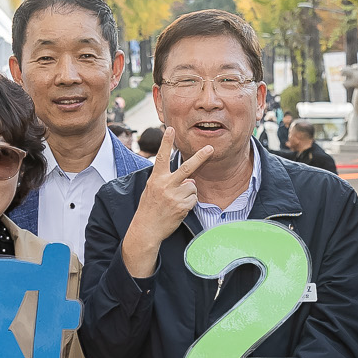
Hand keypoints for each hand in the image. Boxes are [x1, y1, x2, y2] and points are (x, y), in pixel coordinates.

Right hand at [120, 143, 213, 278]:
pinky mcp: (182, 207)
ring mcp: (175, 196)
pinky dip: (189, 204)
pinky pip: (194, 199)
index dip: (166, 142)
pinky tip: (178, 209)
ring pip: (192, 187)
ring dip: (188, 194)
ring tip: (175, 202)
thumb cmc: (149, 208)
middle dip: (200, 157)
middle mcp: (165, 185)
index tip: (170, 129)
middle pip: (187, 168)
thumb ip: (169, 181)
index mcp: (156, 178)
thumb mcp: (152, 190)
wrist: (146, 229)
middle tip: (210, 148)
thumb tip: (190, 180)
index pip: (162, 157)